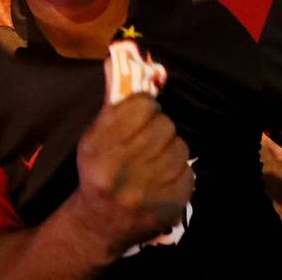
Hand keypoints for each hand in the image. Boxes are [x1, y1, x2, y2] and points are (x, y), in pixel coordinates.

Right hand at [72, 94, 192, 256]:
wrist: (99, 224)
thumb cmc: (98, 172)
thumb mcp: (93, 138)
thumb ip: (113, 103)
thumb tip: (124, 58)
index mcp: (101, 148)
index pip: (143, 105)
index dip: (144, 107)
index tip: (140, 116)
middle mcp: (124, 169)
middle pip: (164, 124)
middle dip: (157, 129)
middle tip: (147, 141)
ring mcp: (150, 190)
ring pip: (179, 146)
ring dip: (169, 150)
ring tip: (154, 161)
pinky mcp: (172, 203)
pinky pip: (188, 169)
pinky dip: (177, 171)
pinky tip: (161, 179)